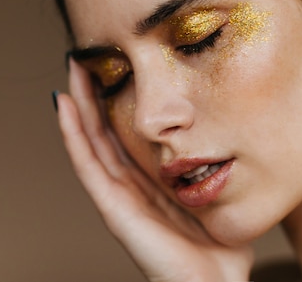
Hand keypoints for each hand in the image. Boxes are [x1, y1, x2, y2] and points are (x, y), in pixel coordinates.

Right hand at [55, 59, 253, 281]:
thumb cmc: (220, 246)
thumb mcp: (218, 193)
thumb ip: (217, 169)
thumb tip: (237, 138)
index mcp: (152, 181)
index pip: (127, 134)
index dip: (117, 102)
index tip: (116, 66)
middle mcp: (131, 185)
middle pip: (104, 131)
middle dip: (94, 94)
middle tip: (87, 56)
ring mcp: (118, 196)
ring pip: (90, 141)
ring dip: (79, 105)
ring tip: (72, 69)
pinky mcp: (114, 208)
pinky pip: (88, 164)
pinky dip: (73, 134)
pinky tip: (64, 106)